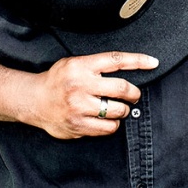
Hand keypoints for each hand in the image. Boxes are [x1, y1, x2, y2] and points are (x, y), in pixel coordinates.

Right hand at [24, 51, 157, 138]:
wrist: (35, 100)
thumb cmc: (58, 80)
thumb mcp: (74, 63)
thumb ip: (97, 64)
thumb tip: (128, 67)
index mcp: (82, 66)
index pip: (116, 60)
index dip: (138, 61)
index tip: (153, 63)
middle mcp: (81, 86)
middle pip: (122, 88)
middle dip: (134, 93)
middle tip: (134, 94)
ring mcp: (80, 107)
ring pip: (118, 110)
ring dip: (123, 110)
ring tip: (118, 107)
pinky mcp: (79, 125)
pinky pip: (108, 127)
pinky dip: (112, 124)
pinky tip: (106, 119)